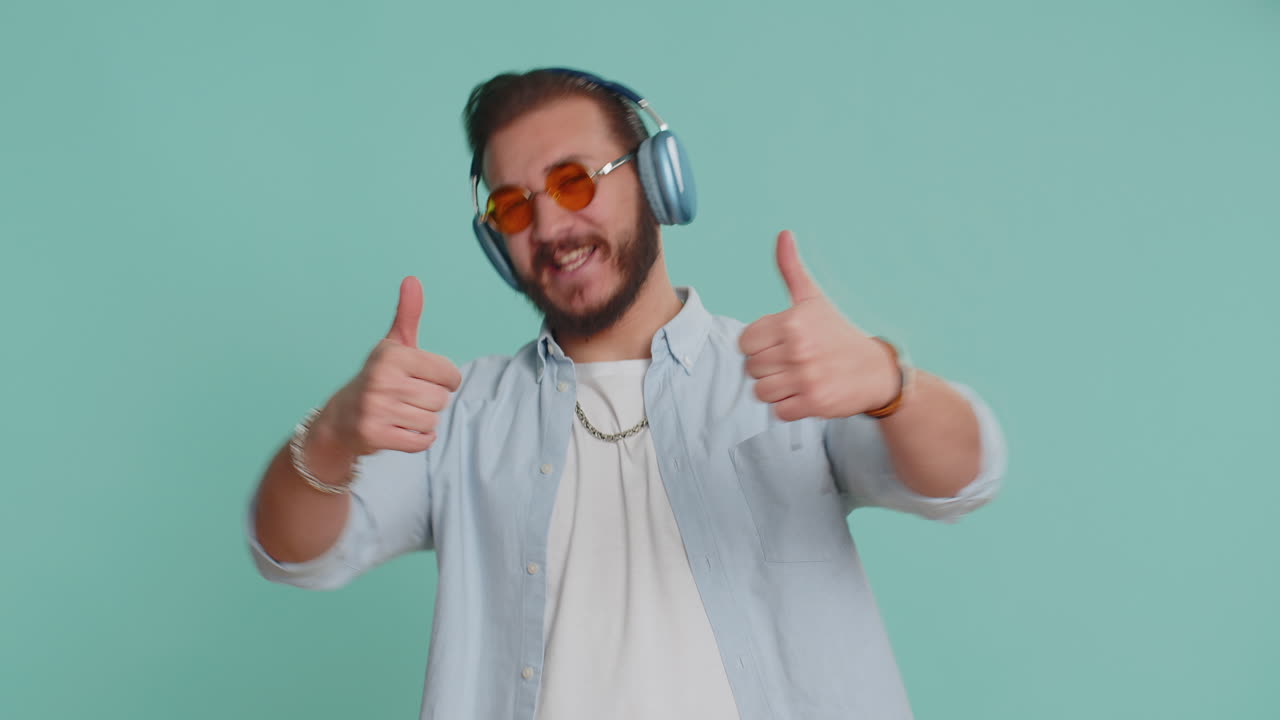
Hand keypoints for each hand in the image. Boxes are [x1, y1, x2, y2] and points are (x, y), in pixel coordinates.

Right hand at [315, 276, 461, 456]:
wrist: (340, 419)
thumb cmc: (378, 377)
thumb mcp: (393, 345)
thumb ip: (408, 314)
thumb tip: (413, 279)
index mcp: (393, 355)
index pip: (449, 374)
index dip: (444, 380)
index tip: (424, 379)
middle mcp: (383, 380)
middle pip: (441, 400)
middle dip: (430, 402)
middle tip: (406, 398)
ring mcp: (377, 409)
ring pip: (431, 421)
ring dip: (422, 422)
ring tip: (401, 413)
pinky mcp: (375, 436)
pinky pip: (421, 442)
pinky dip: (418, 440)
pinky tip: (400, 430)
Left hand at [738, 231, 898, 421]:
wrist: (875, 371)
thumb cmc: (838, 333)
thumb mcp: (814, 299)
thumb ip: (791, 269)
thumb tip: (783, 233)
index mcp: (792, 321)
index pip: (745, 343)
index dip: (760, 346)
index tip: (781, 345)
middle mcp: (798, 348)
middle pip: (751, 368)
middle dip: (769, 368)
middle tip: (794, 362)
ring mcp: (806, 377)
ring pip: (761, 391)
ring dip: (777, 389)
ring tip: (798, 378)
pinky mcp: (814, 403)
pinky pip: (778, 411)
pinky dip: (789, 407)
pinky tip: (806, 393)